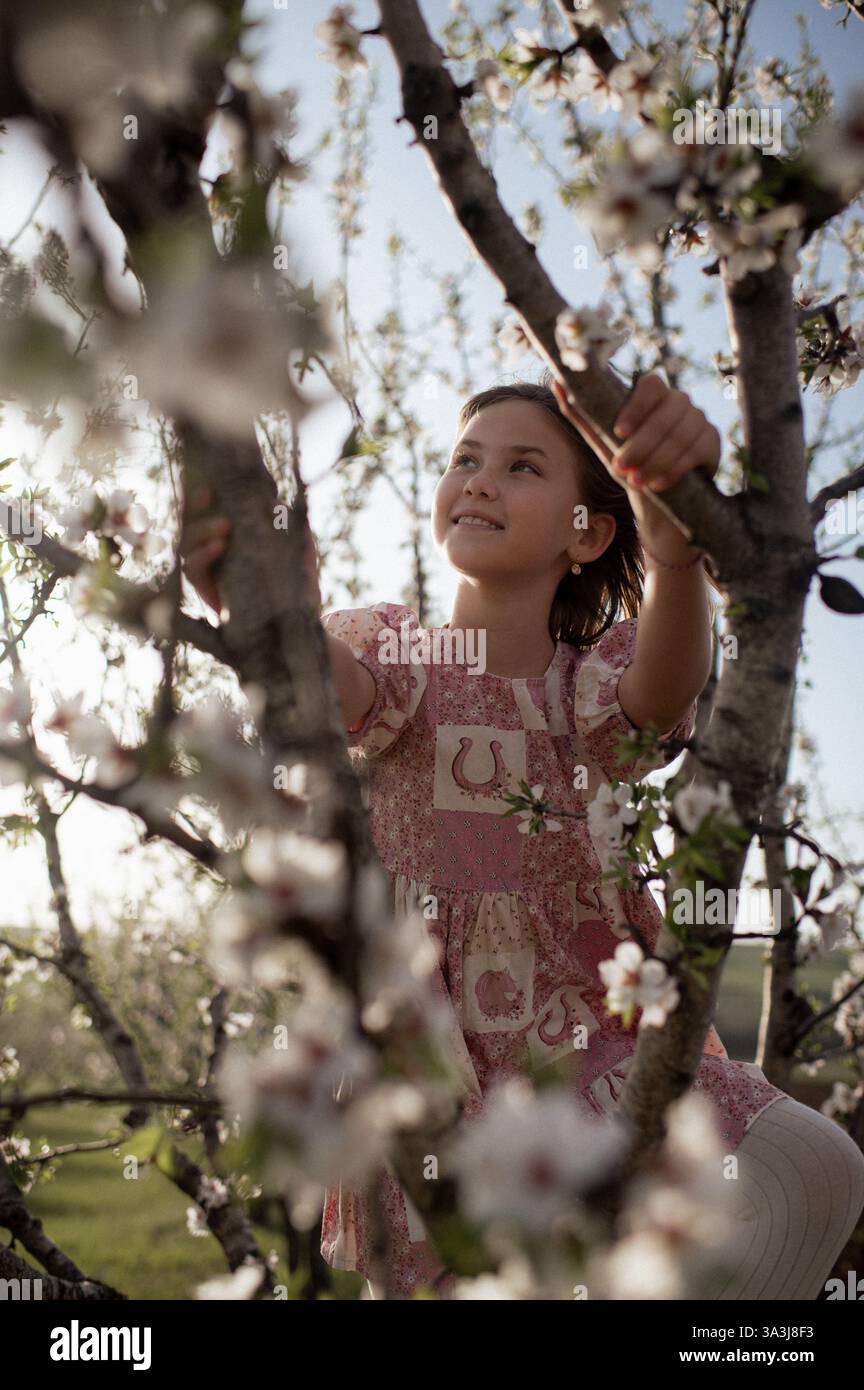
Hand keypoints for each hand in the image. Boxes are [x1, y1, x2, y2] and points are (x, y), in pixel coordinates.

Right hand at [180, 490, 322, 615]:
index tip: (215, 478)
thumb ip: (295, 531)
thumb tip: (281, 503)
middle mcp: (218, 550)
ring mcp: (209, 570)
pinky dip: (202, 554)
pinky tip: (219, 547)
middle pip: (193, 520)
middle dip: (196, 504)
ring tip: (224, 527)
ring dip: (203, 529)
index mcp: (238, 535)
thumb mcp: (301, 555)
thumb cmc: (298, 588)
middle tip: (209, 494)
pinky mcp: (205, 590)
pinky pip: (193, 569)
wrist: (297, 630)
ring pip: (189, 542)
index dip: (210, 492)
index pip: (215, 508)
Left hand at [552, 373, 719, 493]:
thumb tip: (556, 381)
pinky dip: (675, 470)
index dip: (638, 406)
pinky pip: (697, 451)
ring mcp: (700, 419)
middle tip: (622, 467)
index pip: (652, 384)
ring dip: (657, 460)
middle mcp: (680, 401)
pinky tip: (658, 484)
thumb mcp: (601, 440)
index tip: (619, 431)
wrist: (656, 496)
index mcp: (654, 394)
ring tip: (637, 481)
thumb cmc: (627, 462)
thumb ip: (580, 412)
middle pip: (668, 412)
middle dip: (643, 443)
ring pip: (683, 433)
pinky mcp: (712, 442)